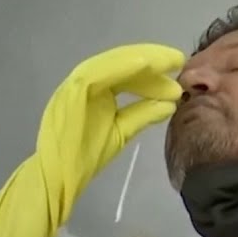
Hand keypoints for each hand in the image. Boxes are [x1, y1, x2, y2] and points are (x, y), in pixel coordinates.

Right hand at [36, 44, 184, 184]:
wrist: (58, 177)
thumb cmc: (83, 158)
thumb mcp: (121, 131)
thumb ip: (142, 115)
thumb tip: (170, 104)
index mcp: (96, 91)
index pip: (127, 74)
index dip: (153, 69)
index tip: (177, 69)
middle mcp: (86, 83)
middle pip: (122, 63)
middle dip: (152, 59)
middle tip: (179, 60)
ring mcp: (77, 85)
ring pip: (112, 63)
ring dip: (141, 59)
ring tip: (168, 61)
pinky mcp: (71, 91)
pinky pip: (98, 73)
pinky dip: (121, 66)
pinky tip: (144, 64)